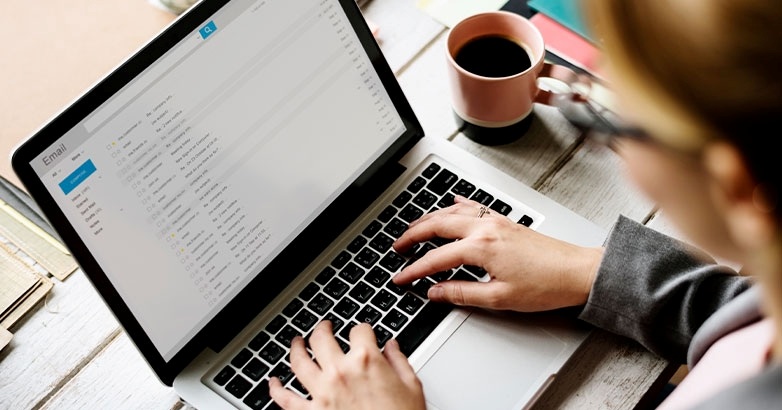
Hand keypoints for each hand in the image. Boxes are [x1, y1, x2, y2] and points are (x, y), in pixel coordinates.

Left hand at [268, 321, 425, 409]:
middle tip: (324, 327)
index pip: (359, 330)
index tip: (363, 332)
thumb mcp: (411, 386)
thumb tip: (392, 347)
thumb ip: (399, 361)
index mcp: (366, 361)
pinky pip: (286, 399)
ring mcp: (323, 393)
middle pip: (321, 338)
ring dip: (295, 348)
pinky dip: (275, 389)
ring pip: (298, 362)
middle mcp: (340, 372)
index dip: (362, 329)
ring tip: (297, 342)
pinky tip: (272, 382)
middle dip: (322, 328)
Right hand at [392, 196, 603, 311]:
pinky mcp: (505, 221)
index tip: (400, 278)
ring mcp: (495, 221)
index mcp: (481, 248)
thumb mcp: (499, 298)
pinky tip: (450, 205)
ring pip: (451, 212)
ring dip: (429, 219)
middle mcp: (485, 228)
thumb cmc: (546, 285)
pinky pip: (473, 207)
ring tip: (413, 229)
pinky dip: (455, 206)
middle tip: (397, 247)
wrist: (578, 272)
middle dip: (412, 235)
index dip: (414, 270)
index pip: (435, 259)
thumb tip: (435, 292)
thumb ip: (461, 293)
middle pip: (437, 225)